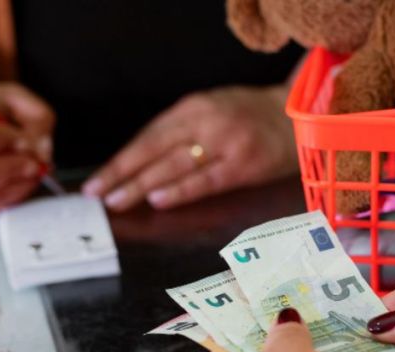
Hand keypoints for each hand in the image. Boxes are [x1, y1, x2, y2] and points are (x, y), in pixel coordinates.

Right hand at [0, 82, 54, 221]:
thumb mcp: (15, 100)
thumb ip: (37, 119)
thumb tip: (40, 152)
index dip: (13, 144)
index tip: (25, 140)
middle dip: (14, 171)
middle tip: (33, 164)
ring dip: (13, 187)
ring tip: (26, 173)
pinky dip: (2, 200)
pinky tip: (12, 184)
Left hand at [83, 85, 297, 211]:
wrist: (297, 116)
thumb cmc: (251, 117)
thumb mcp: (212, 110)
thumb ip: (182, 130)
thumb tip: (143, 162)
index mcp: (193, 107)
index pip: (148, 136)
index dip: (121, 159)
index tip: (98, 179)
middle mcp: (206, 121)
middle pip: (154, 150)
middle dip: (122, 174)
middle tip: (97, 194)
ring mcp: (226, 143)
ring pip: (174, 166)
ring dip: (142, 185)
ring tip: (118, 201)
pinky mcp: (244, 165)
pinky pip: (205, 180)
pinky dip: (180, 191)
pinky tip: (158, 201)